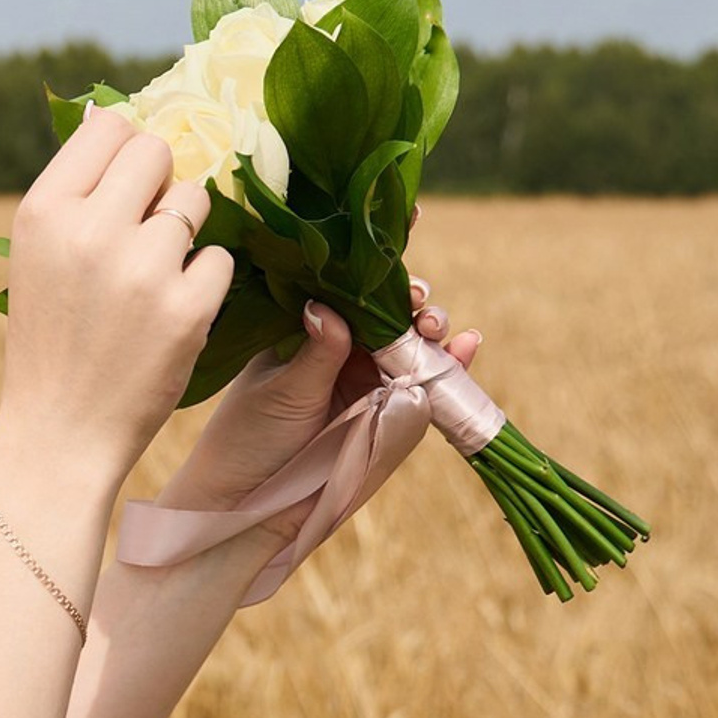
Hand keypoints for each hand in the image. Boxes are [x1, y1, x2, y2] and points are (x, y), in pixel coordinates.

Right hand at [0, 103, 233, 486]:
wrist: (61, 429)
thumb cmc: (52, 333)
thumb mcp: (37, 254)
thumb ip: (76, 192)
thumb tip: (116, 116)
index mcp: (42, 211)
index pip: (108, 126)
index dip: (126, 148)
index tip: (127, 181)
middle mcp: (88, 229)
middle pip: (157, 152)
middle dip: (161, 183)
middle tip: (146, 227)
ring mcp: (139, 268)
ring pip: (196, 201)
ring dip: (185, 231)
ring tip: (152, 276)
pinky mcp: (185, 307)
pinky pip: (218, 258)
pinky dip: (202, 282)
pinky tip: (170, 311)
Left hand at [156, 237, 483, 538]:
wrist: (251, 502)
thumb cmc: (250, 437)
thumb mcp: (279, 389)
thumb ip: (315, 351)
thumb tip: (329, 306)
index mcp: (310, 328)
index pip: (348, 281)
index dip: (377, 253)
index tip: (411, 215)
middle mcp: (347, 348)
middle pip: (392, 308)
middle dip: (410, 295)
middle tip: (413, 297)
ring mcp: (375, 380)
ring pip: (417, 341)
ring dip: (432, 325)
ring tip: (431, 325)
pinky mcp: (396, 414)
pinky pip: (433, 383)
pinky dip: (454, 364)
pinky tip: (466, 346)